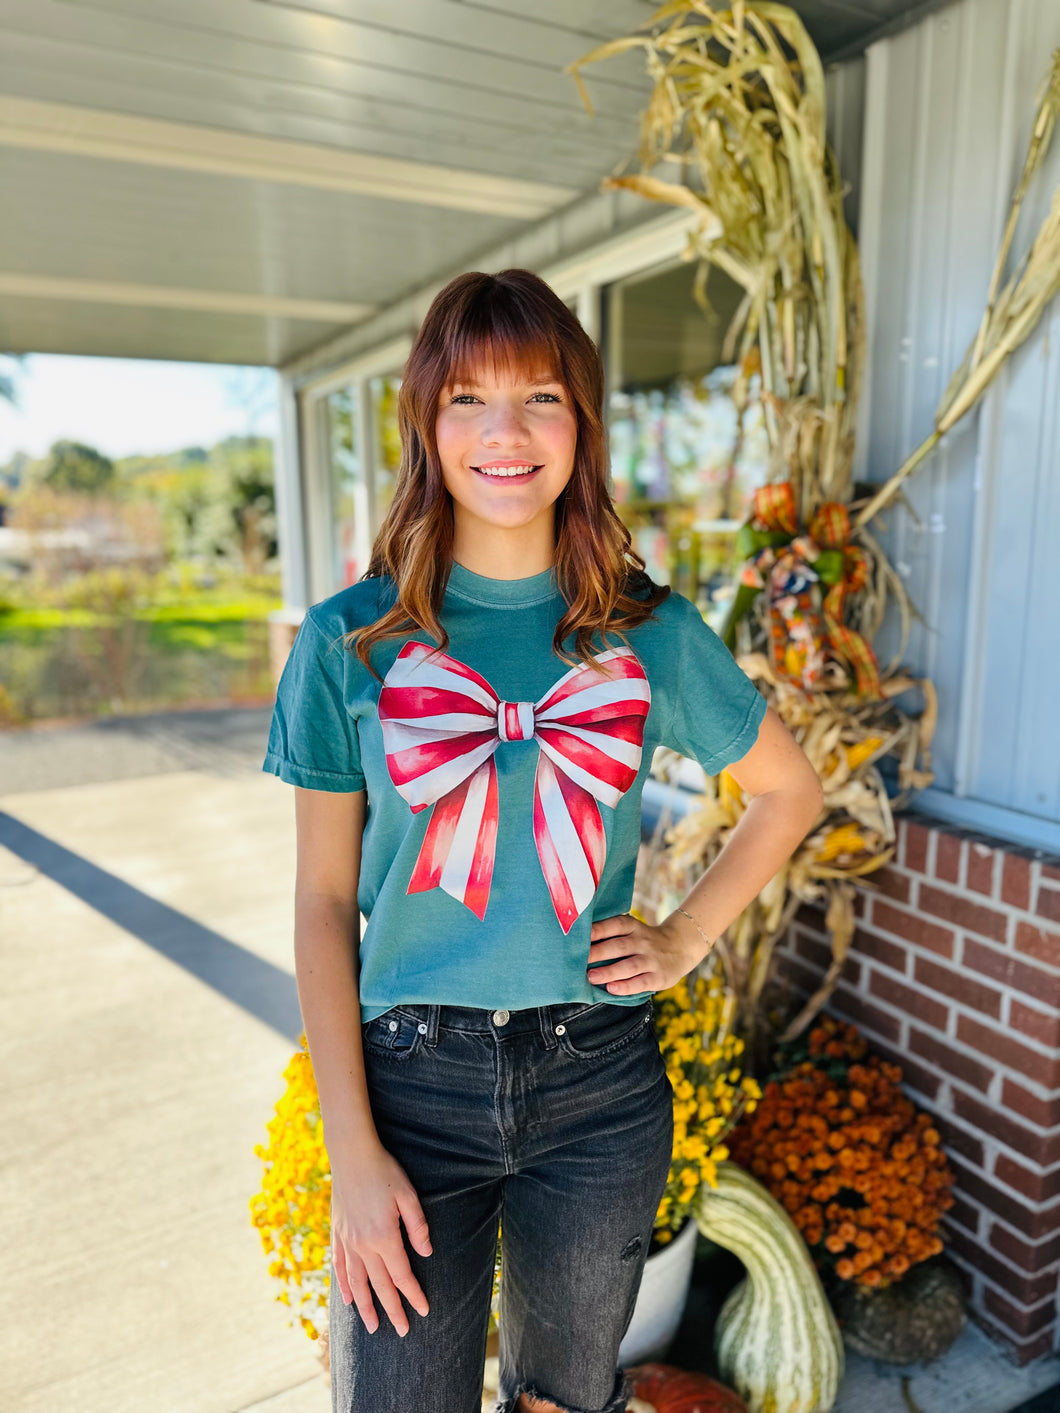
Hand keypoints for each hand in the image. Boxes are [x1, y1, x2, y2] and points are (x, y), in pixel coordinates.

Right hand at [330, 1142, 431, 1336]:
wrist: (352, 1154)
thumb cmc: (385, 1171)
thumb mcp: (408, 1195)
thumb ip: (418, 1227)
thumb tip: (426, 1254)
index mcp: (384, 1237)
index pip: (402, 1275)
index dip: (413, 1295)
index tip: (424, 1311)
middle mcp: (363, 1245)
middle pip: (380, 1286)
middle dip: (393, 1310)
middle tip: (404, 1331)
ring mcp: (348, 1241)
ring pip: (357, 1283)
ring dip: (366, 1308)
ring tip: (373, 1327)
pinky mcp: (338, 1234)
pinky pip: (340, 1267)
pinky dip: (344, 1287)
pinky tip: (348, 1300)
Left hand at [586, 911, 709, 995]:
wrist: (680, 947)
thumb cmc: (644, 941)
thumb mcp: (633, 930)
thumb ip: (612, 934)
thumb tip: (578, 944)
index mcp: (633, 927)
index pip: (614, 925)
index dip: (597, 930)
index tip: (578, 936)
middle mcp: (642, 941)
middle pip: (618, 946)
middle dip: (598, 953)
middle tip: (578, 960)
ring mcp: (651, 959)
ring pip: (629, 965)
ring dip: (609, 971)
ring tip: (591, 977)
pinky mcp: (658, 977)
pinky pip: (641, 982)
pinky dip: (626, 986)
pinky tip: (612, 989)